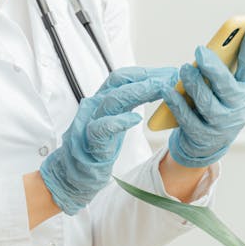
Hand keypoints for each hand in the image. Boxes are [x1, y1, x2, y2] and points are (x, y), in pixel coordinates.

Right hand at [40, 66, 177, 215]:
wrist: (74, 173)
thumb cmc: (99, 146)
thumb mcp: (116, 121)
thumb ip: (129, 105)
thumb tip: (158, 90)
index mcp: (102, 99)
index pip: (123, 77)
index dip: (147, 72)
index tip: (170, 73)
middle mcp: (94, 106)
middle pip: (119, 82)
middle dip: (146, 77)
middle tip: (170, 78)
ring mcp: (89, 121)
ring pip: (112, 100)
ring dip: (138, 91)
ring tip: (159, 88)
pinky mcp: (89, 141)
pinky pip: (102, 127)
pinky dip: (119, 121)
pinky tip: (136, 118)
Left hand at [164, 25, 244, 168]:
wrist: (211, 142)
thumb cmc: (221, 101)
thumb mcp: (232, 83)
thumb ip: (235, 60)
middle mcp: (238, 108)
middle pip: (227, 88)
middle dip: (214, 69)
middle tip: (200, 52)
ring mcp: (221, 125)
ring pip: (207, 104)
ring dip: (195, 85)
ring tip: (184, 69)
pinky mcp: (201, 136)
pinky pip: (188, 119)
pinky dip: (177, 104)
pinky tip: (168, 91)